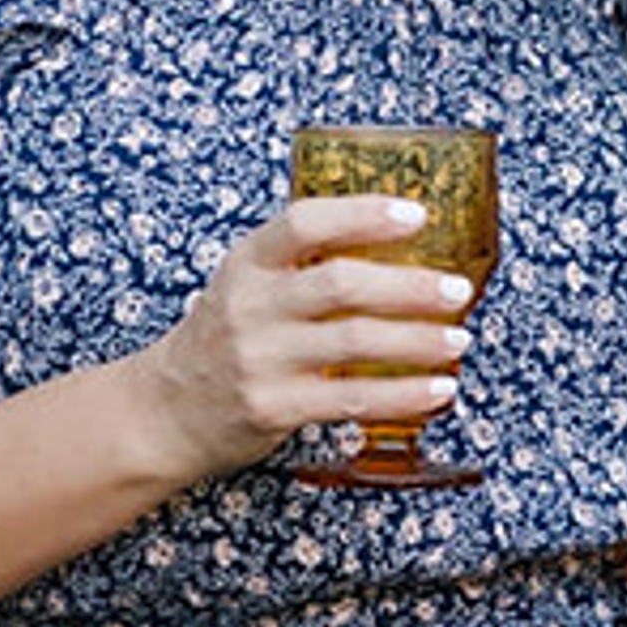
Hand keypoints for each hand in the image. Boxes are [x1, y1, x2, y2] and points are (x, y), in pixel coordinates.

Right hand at [132, 195, 474, 483]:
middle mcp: (250, 306)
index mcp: (248, 263)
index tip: (416, 216)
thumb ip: (303, 264)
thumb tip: (398, 244)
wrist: (167, 410)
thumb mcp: (247, 285)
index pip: (304, 223)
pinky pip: (351, 399)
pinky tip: (437, 389)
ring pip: (354, 342)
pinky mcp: (273, 407)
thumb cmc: (225, 339)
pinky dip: (403, 395)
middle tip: (457, 290)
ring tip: (458, 341)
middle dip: (410, 287)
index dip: (363, 215)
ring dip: (418, 342)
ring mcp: (260, 358)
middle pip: (341, 284)